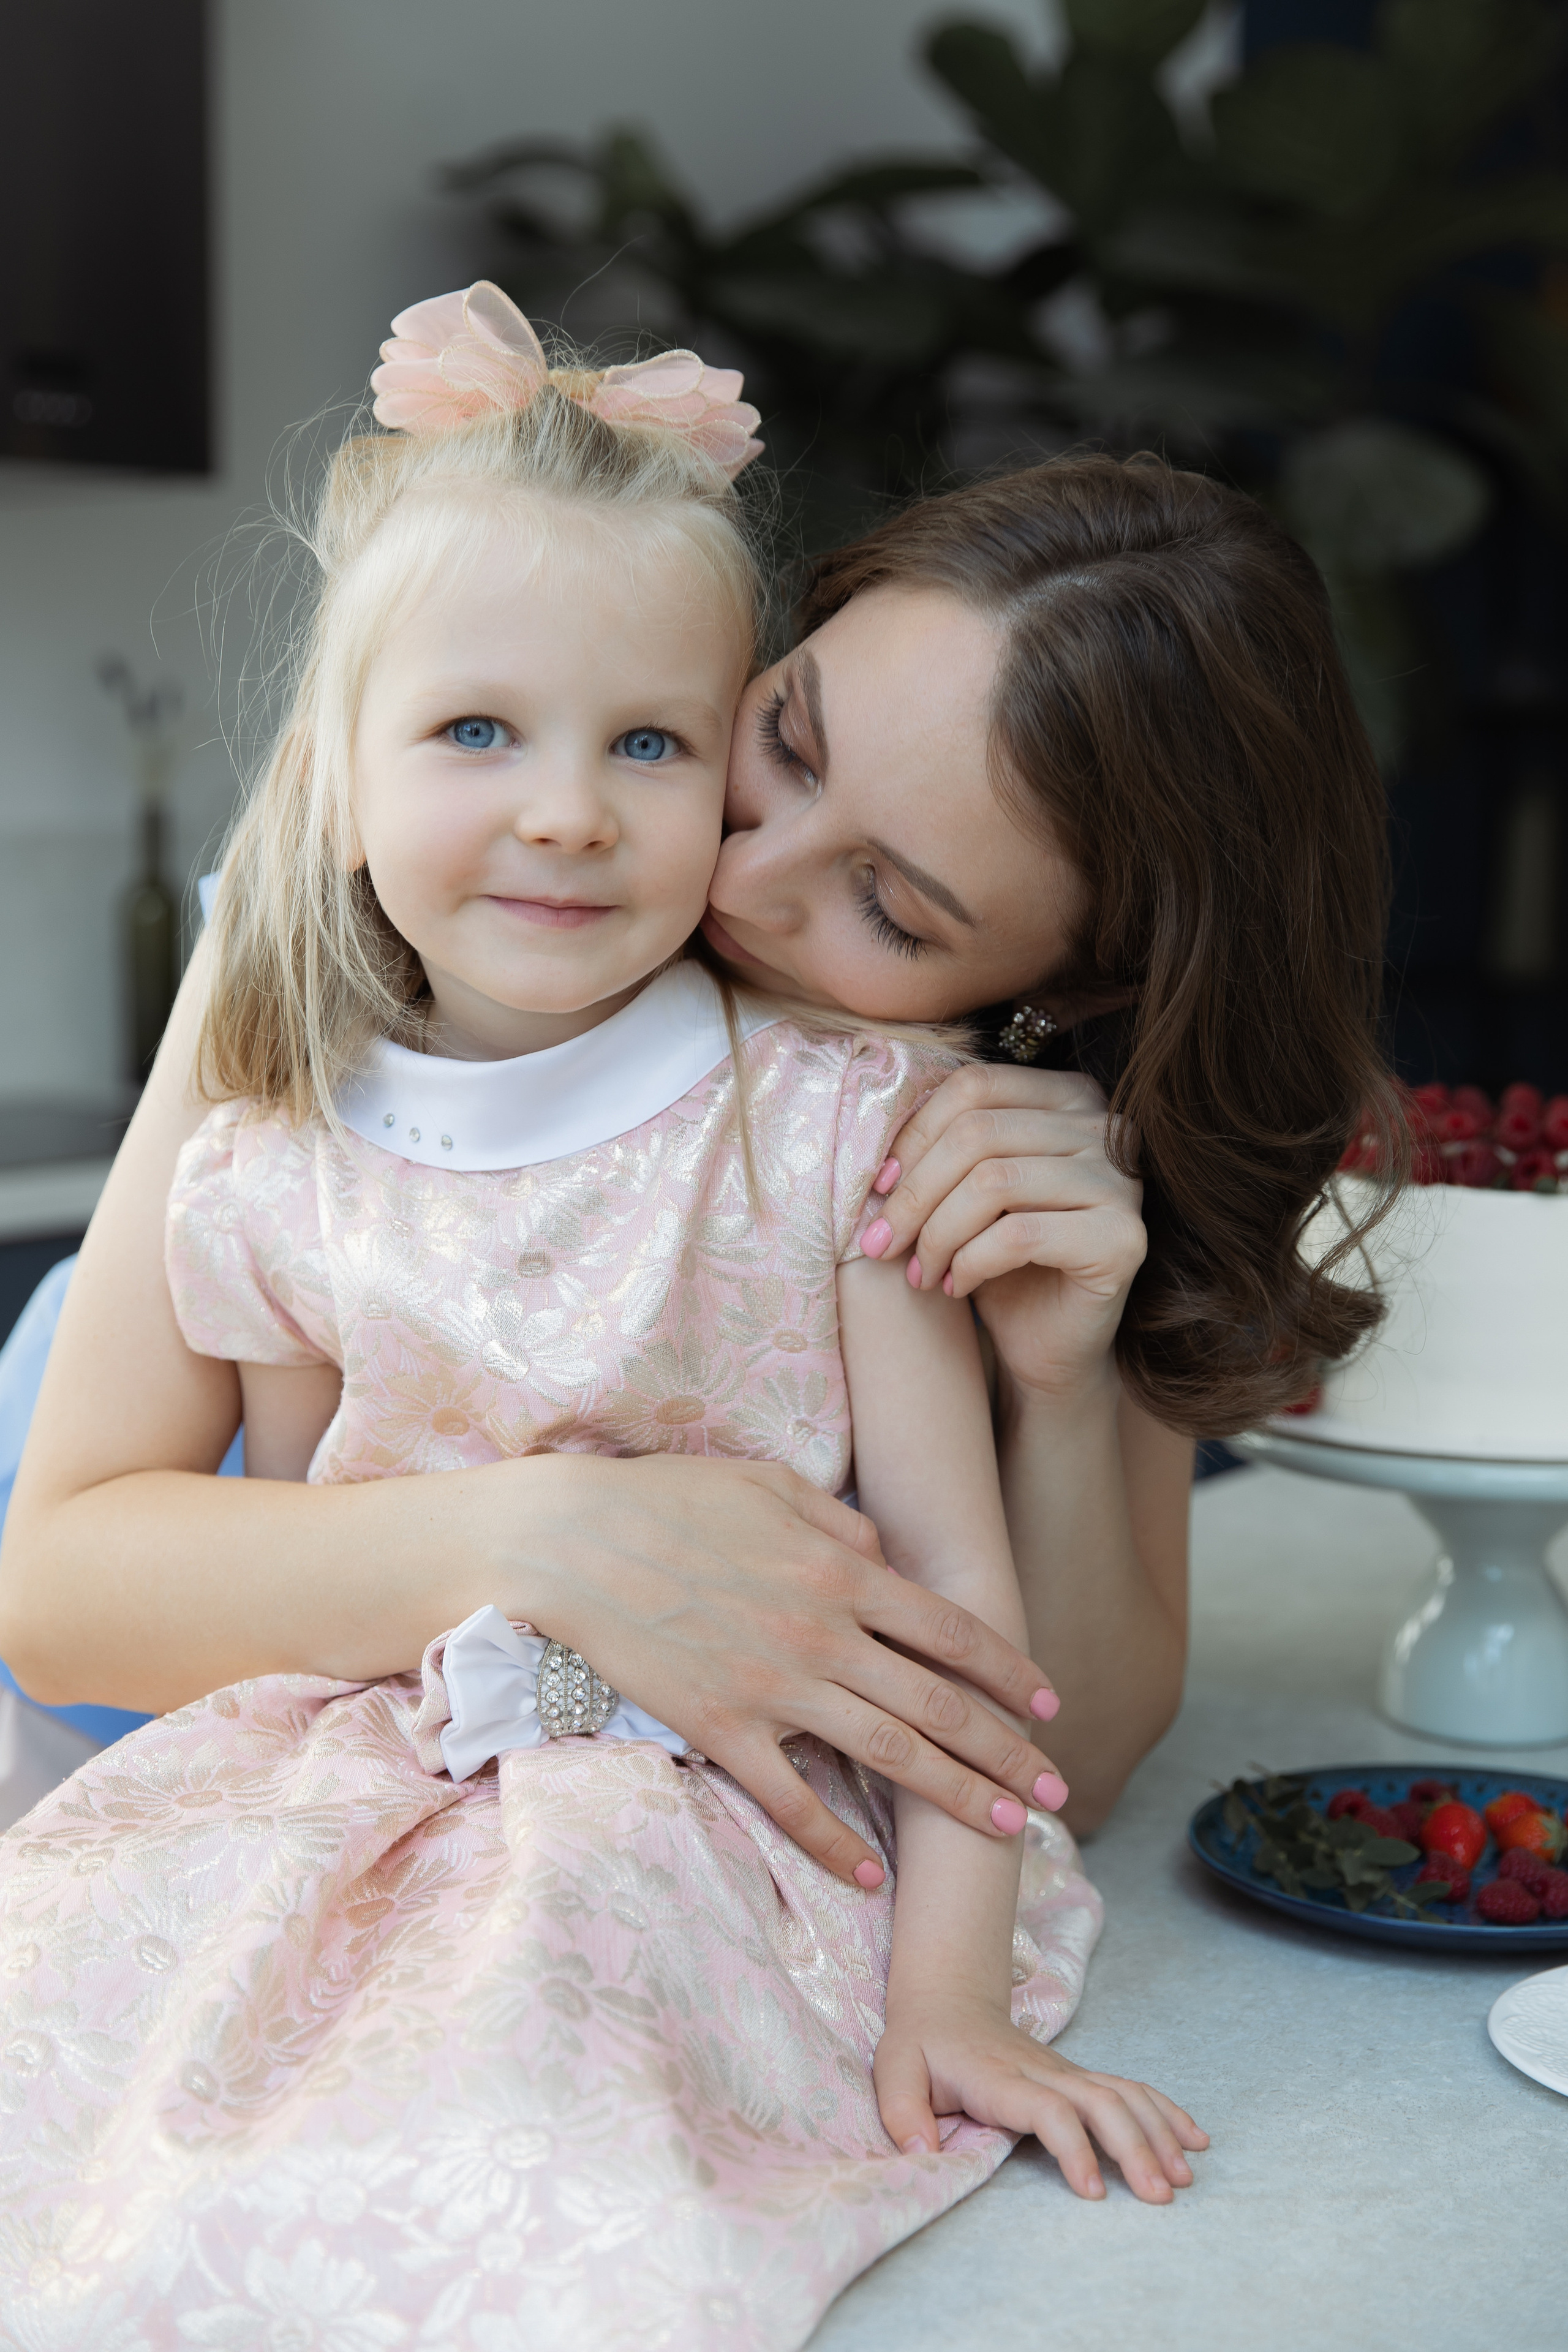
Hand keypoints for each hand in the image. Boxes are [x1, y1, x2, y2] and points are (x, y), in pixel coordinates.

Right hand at [530, 1452, 1065, 1888]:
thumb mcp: (770, 1485)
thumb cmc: (669, 1499)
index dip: (1008, 1670)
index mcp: (840, 1570)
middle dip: (1008, 1753)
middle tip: (1057, 1792)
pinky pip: (791, 1799)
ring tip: (1009, 1832)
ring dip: (958, 1798)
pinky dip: (835, 1842)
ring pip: (889, 1756)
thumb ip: (841, 1525)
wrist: (572, 1541)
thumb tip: (886, 1560)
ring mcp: (773, 1688)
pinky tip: (871, 1873)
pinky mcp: (721, 1729)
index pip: (951, 1630)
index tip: (1048, 1703)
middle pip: (938, 1706)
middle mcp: (823, 1635)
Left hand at [865, 1065, 1146, 1400]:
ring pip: (994, 1182)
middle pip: (979, 1134)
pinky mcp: (1124, 1238)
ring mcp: (1122, 1182)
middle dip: (915, 1194)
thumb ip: (940, 1151)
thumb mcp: (964, 1192)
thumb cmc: (1002, 1263)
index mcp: (1070, 1096)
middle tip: (881, 1244)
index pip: (975, 1087)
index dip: (914, 1135)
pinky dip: (971, 1262)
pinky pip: (1020, 1235)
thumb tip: (876, 1153)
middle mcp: (1107, 1127)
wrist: (1048, 1345)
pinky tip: (956, 1285)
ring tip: (920, 1273)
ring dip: (937, 1234)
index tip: (878, 1187)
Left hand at [875, 1987, 1207, 2203]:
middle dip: (1135, 2147)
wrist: (947, 2000)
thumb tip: (920, 2150)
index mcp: (1000, 2076)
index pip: (1048, 2108)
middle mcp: (1042, 2070)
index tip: (1093, 2191)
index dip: (1074, 2146)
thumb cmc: (922, 2044)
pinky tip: (1194, 2138)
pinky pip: (1130, 2089)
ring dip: (1158, 2132)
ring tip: (1184, 2177)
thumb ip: (902, 2111)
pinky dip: (1165, 2111)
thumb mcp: (894, 2070)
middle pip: (1100, 2102)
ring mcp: (1065, 2071)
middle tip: (1160, 2195)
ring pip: (1123, 2094)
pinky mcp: (1078, 2077)